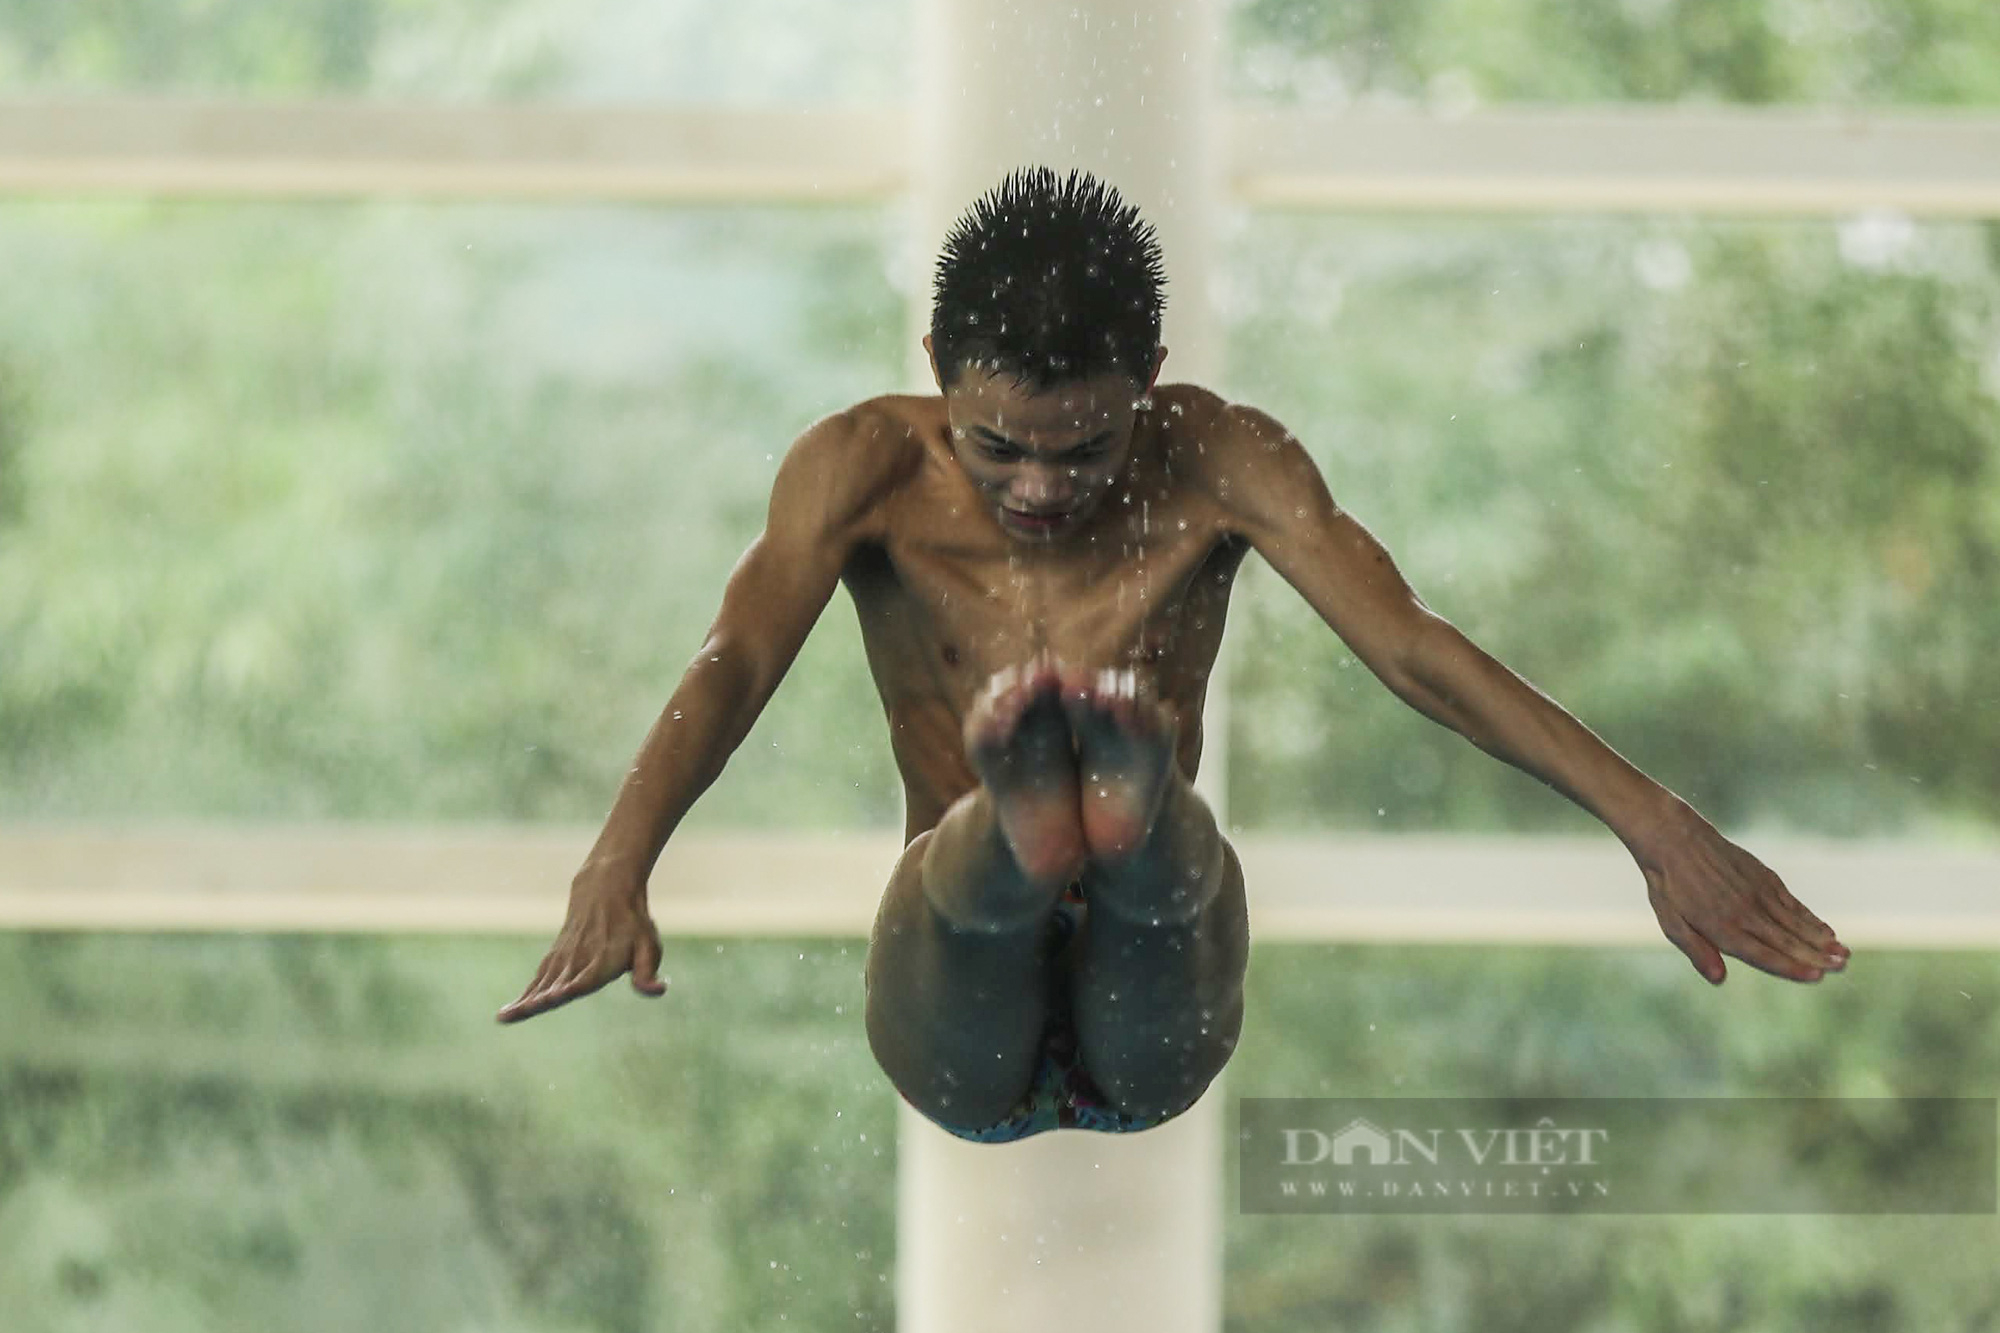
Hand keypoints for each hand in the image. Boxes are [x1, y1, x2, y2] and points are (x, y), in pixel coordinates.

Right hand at [497, 874, 667, 1021]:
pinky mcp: (555, 956)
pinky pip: (538, 979)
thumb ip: (648, 973)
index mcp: (602, 962)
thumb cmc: (633, 923)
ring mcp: (564, 958)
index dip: (570, 988)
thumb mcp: (649, 946)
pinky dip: (525, 994)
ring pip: (541, 983)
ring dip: (524, 1001)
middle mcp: (578, 961)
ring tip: (504, 1017)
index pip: (584, 978)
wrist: (606, 889)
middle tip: (517, 1013)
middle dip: (537, 1000)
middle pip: (555, 985)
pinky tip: (511, 1011)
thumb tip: (659, 990)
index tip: (555, 996)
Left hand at [1632, 800, 1850, 984]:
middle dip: (1815, 956)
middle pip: (1785, 940)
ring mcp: (1757, 892)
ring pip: (1794, 921)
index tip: (1817, 977)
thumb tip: (1719, 979)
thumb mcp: (1670, 921)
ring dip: (1820, 939)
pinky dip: (1810, 917)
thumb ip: (1696, 949)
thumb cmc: (1667, 884)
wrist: (1674, 836)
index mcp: (1721, 927)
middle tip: (1842, 968)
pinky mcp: (1763, 877)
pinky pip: (1791, 902)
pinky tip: (1826, 930)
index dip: (1790, 967)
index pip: (1762, 954)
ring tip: (1844, 954)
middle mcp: (1744, 911)